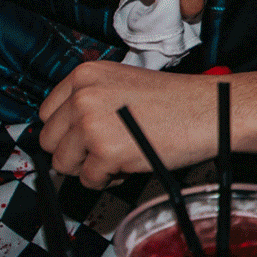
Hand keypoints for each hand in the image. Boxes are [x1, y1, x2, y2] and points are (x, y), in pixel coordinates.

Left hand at [37, 62, 219, 188]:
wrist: (210, 109)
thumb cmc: (175, 99)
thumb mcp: (122, 83)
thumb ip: (90, 98)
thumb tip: (64, 128)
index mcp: (86, 75)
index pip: (47, 113)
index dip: (65, 130)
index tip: (81, 135)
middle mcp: (83, 96)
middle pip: (49, 141)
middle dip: (74, 151)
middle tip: (105, 147)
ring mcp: (91, 124)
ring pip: (63, 163)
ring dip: (89, 166)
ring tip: (120, 153)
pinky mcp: (104, 152)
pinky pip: (88, 180)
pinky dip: (108, 179)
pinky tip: (131, 161)